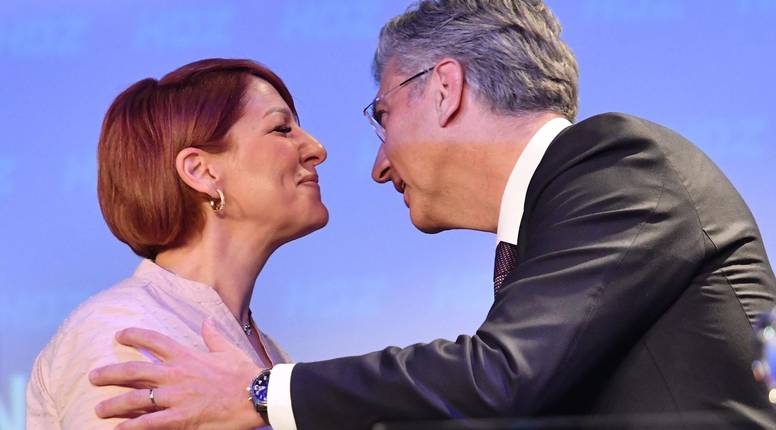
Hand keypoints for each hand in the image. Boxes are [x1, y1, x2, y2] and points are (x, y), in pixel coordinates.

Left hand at [89, 318, 264, 429]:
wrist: (256, 394)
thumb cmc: (243, 372)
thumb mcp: (227, 348)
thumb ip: (212, 335)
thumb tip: (206, 320)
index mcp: (186, 355)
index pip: (154, 341)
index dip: (134, 336)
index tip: (119, 335)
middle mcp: (176, 374)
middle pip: (135, 371)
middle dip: (110, 373)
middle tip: (93, 376)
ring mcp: (176, 397)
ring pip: (136, 399)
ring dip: (114, 404)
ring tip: (98, 409)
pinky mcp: (182, 418)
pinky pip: (150, 423)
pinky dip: (132, 427)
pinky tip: (118, 429)